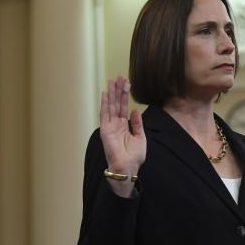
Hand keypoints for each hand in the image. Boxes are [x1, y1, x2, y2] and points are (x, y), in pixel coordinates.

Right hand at [99, 75, 145, 193]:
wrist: (128, 168)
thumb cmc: (134, 156)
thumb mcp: (140, 137)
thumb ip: (137, 124)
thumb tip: (136, 110)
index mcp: (124, 126)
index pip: (124, 107)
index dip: (125, 95)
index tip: (126, 82)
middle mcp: (116, 124)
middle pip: (117, 104)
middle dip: (118, 90)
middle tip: (120, 76)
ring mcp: (110, 126)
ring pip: (111, 106)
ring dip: (111, 93)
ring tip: (112, 80)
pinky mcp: (105, 130)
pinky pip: (104, 114)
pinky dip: (105, 103)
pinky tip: (105, 93)